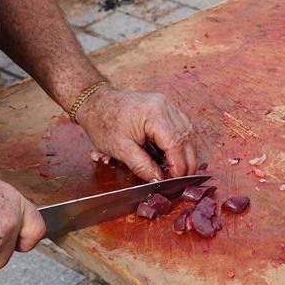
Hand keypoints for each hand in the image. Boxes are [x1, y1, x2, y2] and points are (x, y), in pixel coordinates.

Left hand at [77, 84, 198, 180]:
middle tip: (180, 180)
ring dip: (186, 152)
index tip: (175, 182)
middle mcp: (165, 106)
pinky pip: (181, 126)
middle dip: (186, 161)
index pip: (176, 144)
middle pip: (186, 137)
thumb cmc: (103, 122)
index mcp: (154, 114)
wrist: (96, 103)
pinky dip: (180, 143)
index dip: (178, 166)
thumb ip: (142, 166)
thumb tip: (159, 180)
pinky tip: (174, 155)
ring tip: (178, 170)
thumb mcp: (120, 149)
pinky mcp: (165, 107)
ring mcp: (167, 105)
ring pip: (187, 132)